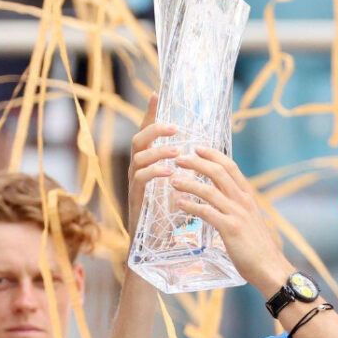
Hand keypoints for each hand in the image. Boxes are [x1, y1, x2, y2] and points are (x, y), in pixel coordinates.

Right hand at [125, 93, 178, 235]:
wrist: (155, 244)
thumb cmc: (169, 215)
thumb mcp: (180, 186)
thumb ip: (185, 168)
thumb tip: (202, 151)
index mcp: (149, 164)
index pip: (147, 133)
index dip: (150, 114)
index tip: (156, 93)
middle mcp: (138, 170)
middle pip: (138, 139)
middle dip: (154, 130)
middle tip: (174, 128)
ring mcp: (134, 183)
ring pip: (138, 157)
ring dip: (158, 152)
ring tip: (177, 152)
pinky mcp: (135, 198)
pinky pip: (140, 179)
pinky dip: (154, 172)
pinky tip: (169, 172)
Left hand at [170, 149, 293, 295]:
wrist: (269, 267)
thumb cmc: (257, 247)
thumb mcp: (250, 220)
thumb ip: (237, 207)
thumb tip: (222, 199)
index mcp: (248, 196)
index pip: (230, 166)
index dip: (213, 155)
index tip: (197, 148)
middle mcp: (243, 201)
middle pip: (218, 172)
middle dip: (196, 162)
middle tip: (178, 159)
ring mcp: (237, 214)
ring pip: (209, 189)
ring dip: (188, 183)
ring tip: (173, 181)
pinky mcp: (230, 229)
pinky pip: (206, 212)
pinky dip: (191, 205)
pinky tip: (179, 203)